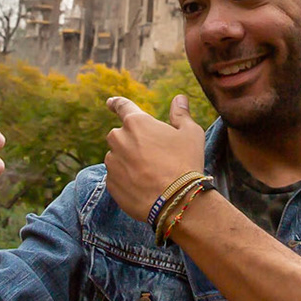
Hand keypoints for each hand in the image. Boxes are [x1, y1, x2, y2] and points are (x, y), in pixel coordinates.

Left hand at [102, 95, 206, 224]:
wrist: (176, 201)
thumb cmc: (185, 163)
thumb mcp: (191, 133)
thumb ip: (181, 114)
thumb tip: (179, 98)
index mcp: (136, 123)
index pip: (122, 106)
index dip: (116, 103)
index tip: (110, 102)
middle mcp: (119, 139)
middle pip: (121, 135)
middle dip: (132, 141)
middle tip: (153, 155)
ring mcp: (112, 162)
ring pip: (117, 157)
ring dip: (129, 161)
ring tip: (151, 174)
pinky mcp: (110, 183)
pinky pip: (116, 177)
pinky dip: (127, 179)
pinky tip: (144, 186)